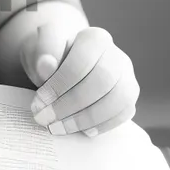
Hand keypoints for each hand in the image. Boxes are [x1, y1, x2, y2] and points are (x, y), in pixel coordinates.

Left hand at [20, 24, 138, 137]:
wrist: (62, 62)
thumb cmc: (51, 55)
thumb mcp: (39, 48)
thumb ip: (42, 52)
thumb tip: (46, 65)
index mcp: (95, 38)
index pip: (81, 62)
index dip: (60, 84)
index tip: (39, 101)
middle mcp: (116, 55)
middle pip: (102, 81)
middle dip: (71, 104)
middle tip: (46, 119)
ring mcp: (127, 76)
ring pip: (117, 99)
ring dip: (86, 118)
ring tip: (59, 127)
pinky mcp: (130, 96)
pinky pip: (124, 113)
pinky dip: (103, 124)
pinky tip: (83, 131)